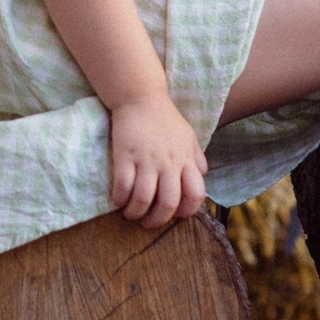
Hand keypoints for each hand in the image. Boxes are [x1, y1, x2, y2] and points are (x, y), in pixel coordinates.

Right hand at [108, 92, 207, 228]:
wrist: (140, 97)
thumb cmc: (165, 118)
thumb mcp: (188, 136)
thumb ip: (196, 157)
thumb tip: (202, 175)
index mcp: (185, 160)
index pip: (195, 195)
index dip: (186, 212)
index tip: (174, 215)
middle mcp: (168, 163)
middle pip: (168, 203)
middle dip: (157, 220)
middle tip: (147, 223)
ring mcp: (146, 159)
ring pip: (143, 199)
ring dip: (135, 213)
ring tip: (130, 214)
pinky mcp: (125, 155)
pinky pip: (123, 185)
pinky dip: (119, 199)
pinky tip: (117, 200)